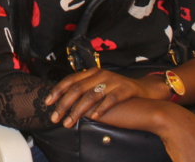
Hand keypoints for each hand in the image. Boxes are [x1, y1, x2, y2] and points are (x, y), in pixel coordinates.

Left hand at [45, 69, 162, 126]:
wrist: (146, 90)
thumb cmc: (118, 91)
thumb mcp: (100, 86)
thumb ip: (85, 91)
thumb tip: (64, 102)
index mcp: (93, 72)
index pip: (71, 79)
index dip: (58, 90)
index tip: (48, 102)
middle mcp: (101, 75)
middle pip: (78, 88)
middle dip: (64, 104)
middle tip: (55, 117)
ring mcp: (114, 81)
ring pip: (91, 95)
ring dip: (78, 110)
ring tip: (69, 122)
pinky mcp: (126, 89)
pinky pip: (111, 99)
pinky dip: (101, 108)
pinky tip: (93, 117)